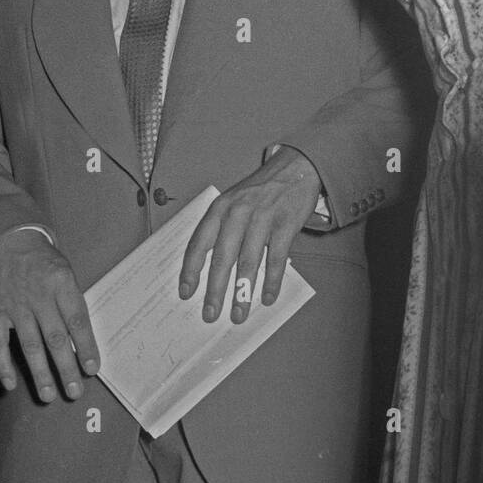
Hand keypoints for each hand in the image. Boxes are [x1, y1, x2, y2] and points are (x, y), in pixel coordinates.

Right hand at [0, 228, 99, 402]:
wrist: (6, 239)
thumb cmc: (42, 260)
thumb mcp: (64, 271)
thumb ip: (71, 302)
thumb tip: (83, 340)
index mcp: (62, 283)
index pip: (78, 320)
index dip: (86, 346)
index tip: (92, 369)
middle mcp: (39, 296)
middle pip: (56, 338)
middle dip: (66, 367)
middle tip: (75, 393)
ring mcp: (15, 305)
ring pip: (29, 345)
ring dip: (40, 373)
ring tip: (49, 395)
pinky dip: (3, 365)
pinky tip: (10, 385)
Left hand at [178, 148, 321, 323]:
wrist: (295, 167)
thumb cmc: (261, 191)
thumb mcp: (234, 201)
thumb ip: (222, 229)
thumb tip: (212, 272)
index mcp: (220, 208)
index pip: (199, 243)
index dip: (191, 270)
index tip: (186, 293)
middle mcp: (238, 212)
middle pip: (223, 257)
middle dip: (215, 290)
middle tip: (210, 314)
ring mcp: (263, 217)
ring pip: (249, 261)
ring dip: (242, 292)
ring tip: (238, 314)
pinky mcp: (285, 224)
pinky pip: (277, 258)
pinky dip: (272, 281)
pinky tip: (268, 297)